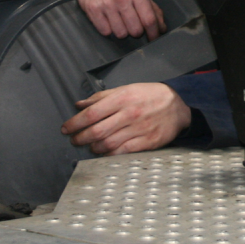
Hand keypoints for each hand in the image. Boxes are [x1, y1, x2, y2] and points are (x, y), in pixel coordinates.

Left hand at [60, 83, 191, 154]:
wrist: (178, 107)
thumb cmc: (150, 96)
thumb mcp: (127, 89)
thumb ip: (101, 97)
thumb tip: (79, 104)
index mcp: (123, 98)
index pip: (91, 113)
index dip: (75, 123)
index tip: (66, 128)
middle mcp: (129, 114)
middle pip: (96, 131)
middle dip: (80, 138)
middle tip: (74, 140)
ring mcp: (138, 130)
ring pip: (107, 144)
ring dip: (93, 147)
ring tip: (90, 146)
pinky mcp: (146, 142)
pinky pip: (121, 152)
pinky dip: (108, 154)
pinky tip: (104, 152)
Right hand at [75, 0, 165, 38]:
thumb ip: (152, 9)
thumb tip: (162, 28)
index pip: (149, 19)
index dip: (154, 33)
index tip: (154, 39)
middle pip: (135, 30)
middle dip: (136, 32)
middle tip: (133, 25)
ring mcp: (106, 5)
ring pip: (121, 34)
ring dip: (122, 31)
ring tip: (119, 21)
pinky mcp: (93, 10)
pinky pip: (106, 32)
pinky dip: (109, 30)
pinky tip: (109, 21)